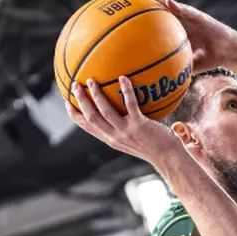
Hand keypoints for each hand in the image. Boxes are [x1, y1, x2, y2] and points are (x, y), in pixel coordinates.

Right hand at [66, 77, 180, 166]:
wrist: (168, 157)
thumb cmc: (155, 147)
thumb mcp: (135, 139)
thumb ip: (125, 127)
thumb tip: (122, 109)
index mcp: (111, 139)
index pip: (87, 127)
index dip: (75, 114)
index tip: (67, 102)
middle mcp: (115, 137)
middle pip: (91, 117)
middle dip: (80, 101)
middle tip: (75, 85)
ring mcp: (126, 131)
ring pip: (105, 112)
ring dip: (96, 95)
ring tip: (93, 80)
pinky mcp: (140, 126)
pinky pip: (130, 104)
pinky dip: (126, 91)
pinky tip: (123, 78)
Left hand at [124, 0, 236, 70]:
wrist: (227, 51)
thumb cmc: (209, 59)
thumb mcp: (187, 65)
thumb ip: (174, 70)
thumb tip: (160, 87)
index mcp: (173, 30)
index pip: (152, 20)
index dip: (137, 15)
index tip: (121, 11)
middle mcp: (177, 19)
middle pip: (155, 6)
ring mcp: (187, 15)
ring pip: (167, 3)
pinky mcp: (198, 15)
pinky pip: (185, 10)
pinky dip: (176, 6)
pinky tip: (167, 1)